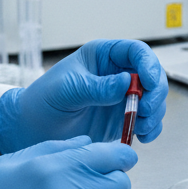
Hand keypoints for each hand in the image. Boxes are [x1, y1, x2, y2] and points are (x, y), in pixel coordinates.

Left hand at [0, 40, 167, 154]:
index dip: (148, 65)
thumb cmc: (44, 100)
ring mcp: (122, 97)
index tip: (148, 83)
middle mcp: (117, 75)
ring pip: (153, 99)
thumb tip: (127, 81)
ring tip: (141, 127)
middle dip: (155, 93)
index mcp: (103, 57)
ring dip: (155, 113)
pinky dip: (151, 128)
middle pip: (152, 76)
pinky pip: (147, 121)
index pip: (136, 52)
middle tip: (146, 110)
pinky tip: (143, 136)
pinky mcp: (123, 119)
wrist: (32, 129)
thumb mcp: (68, 90)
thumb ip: (97, 87)